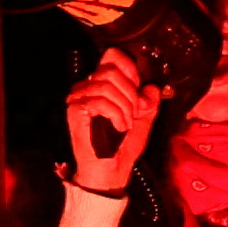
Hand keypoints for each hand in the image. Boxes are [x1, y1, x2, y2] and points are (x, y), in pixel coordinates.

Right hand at [60, 46, 154, 197]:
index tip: (139, 89)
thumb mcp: (144, 119)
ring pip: (107, 85)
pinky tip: (119, 128)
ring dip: (124, 106)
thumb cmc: (123, 146)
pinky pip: (101, 101)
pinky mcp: (76, 110)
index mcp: (103, 84)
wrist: (112, 170)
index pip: (112, 56)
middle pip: (111, 70)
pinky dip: (116, 115)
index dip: (129, 68)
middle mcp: (88, 87)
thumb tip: (151, 87)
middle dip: (130, 93)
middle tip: (134, 113)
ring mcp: (79, 98)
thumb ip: (149, 101)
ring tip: (126, 124)